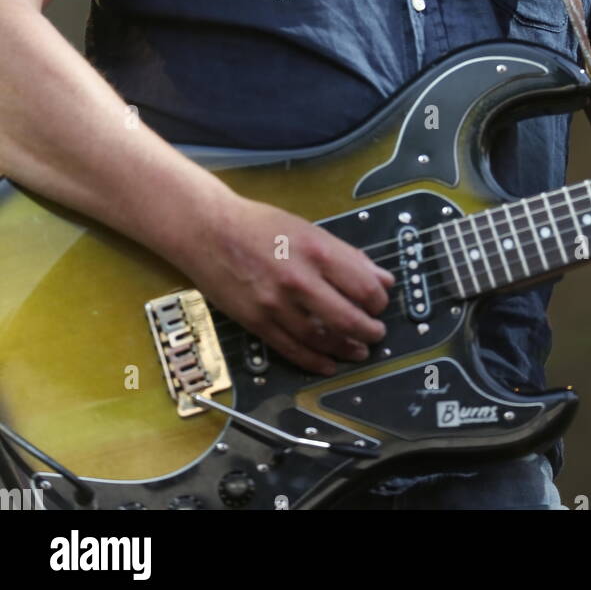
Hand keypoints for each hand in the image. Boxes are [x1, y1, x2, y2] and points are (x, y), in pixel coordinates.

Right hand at [177, 195, 395, 375]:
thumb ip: (348, 256)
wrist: (209, 231)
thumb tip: (381, 278)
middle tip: (376, 333)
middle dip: (369, 331)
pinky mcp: (257, 322)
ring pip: (321, 339)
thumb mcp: (310, 230)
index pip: (364, 287)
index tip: (380, 304)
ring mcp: (276, 305)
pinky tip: (328, 364)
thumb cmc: (260, 225)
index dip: (379, 301)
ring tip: (358, 350)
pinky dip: (314, 361)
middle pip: (347, 319)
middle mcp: (299, 280)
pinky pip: (292, 349)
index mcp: (317, 251)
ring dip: (346, 349)